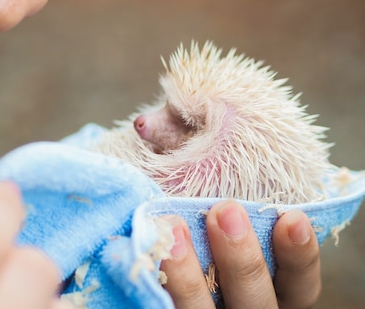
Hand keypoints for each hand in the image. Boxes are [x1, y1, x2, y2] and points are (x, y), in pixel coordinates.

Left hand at [160, 200, 320, 308]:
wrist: (150, 285)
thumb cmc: (199, 230)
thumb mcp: (227, 227)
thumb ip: (231, 209)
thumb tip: (212, 151)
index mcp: (270, 294)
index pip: (300, 287)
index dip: (299, 255)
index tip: (292, 217)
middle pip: (255, 301)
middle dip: (243, 259)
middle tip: (226, 211)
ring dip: (188, 275)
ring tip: (172, 230)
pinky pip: (161, 306)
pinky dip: (155, 282)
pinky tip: (145, 252)